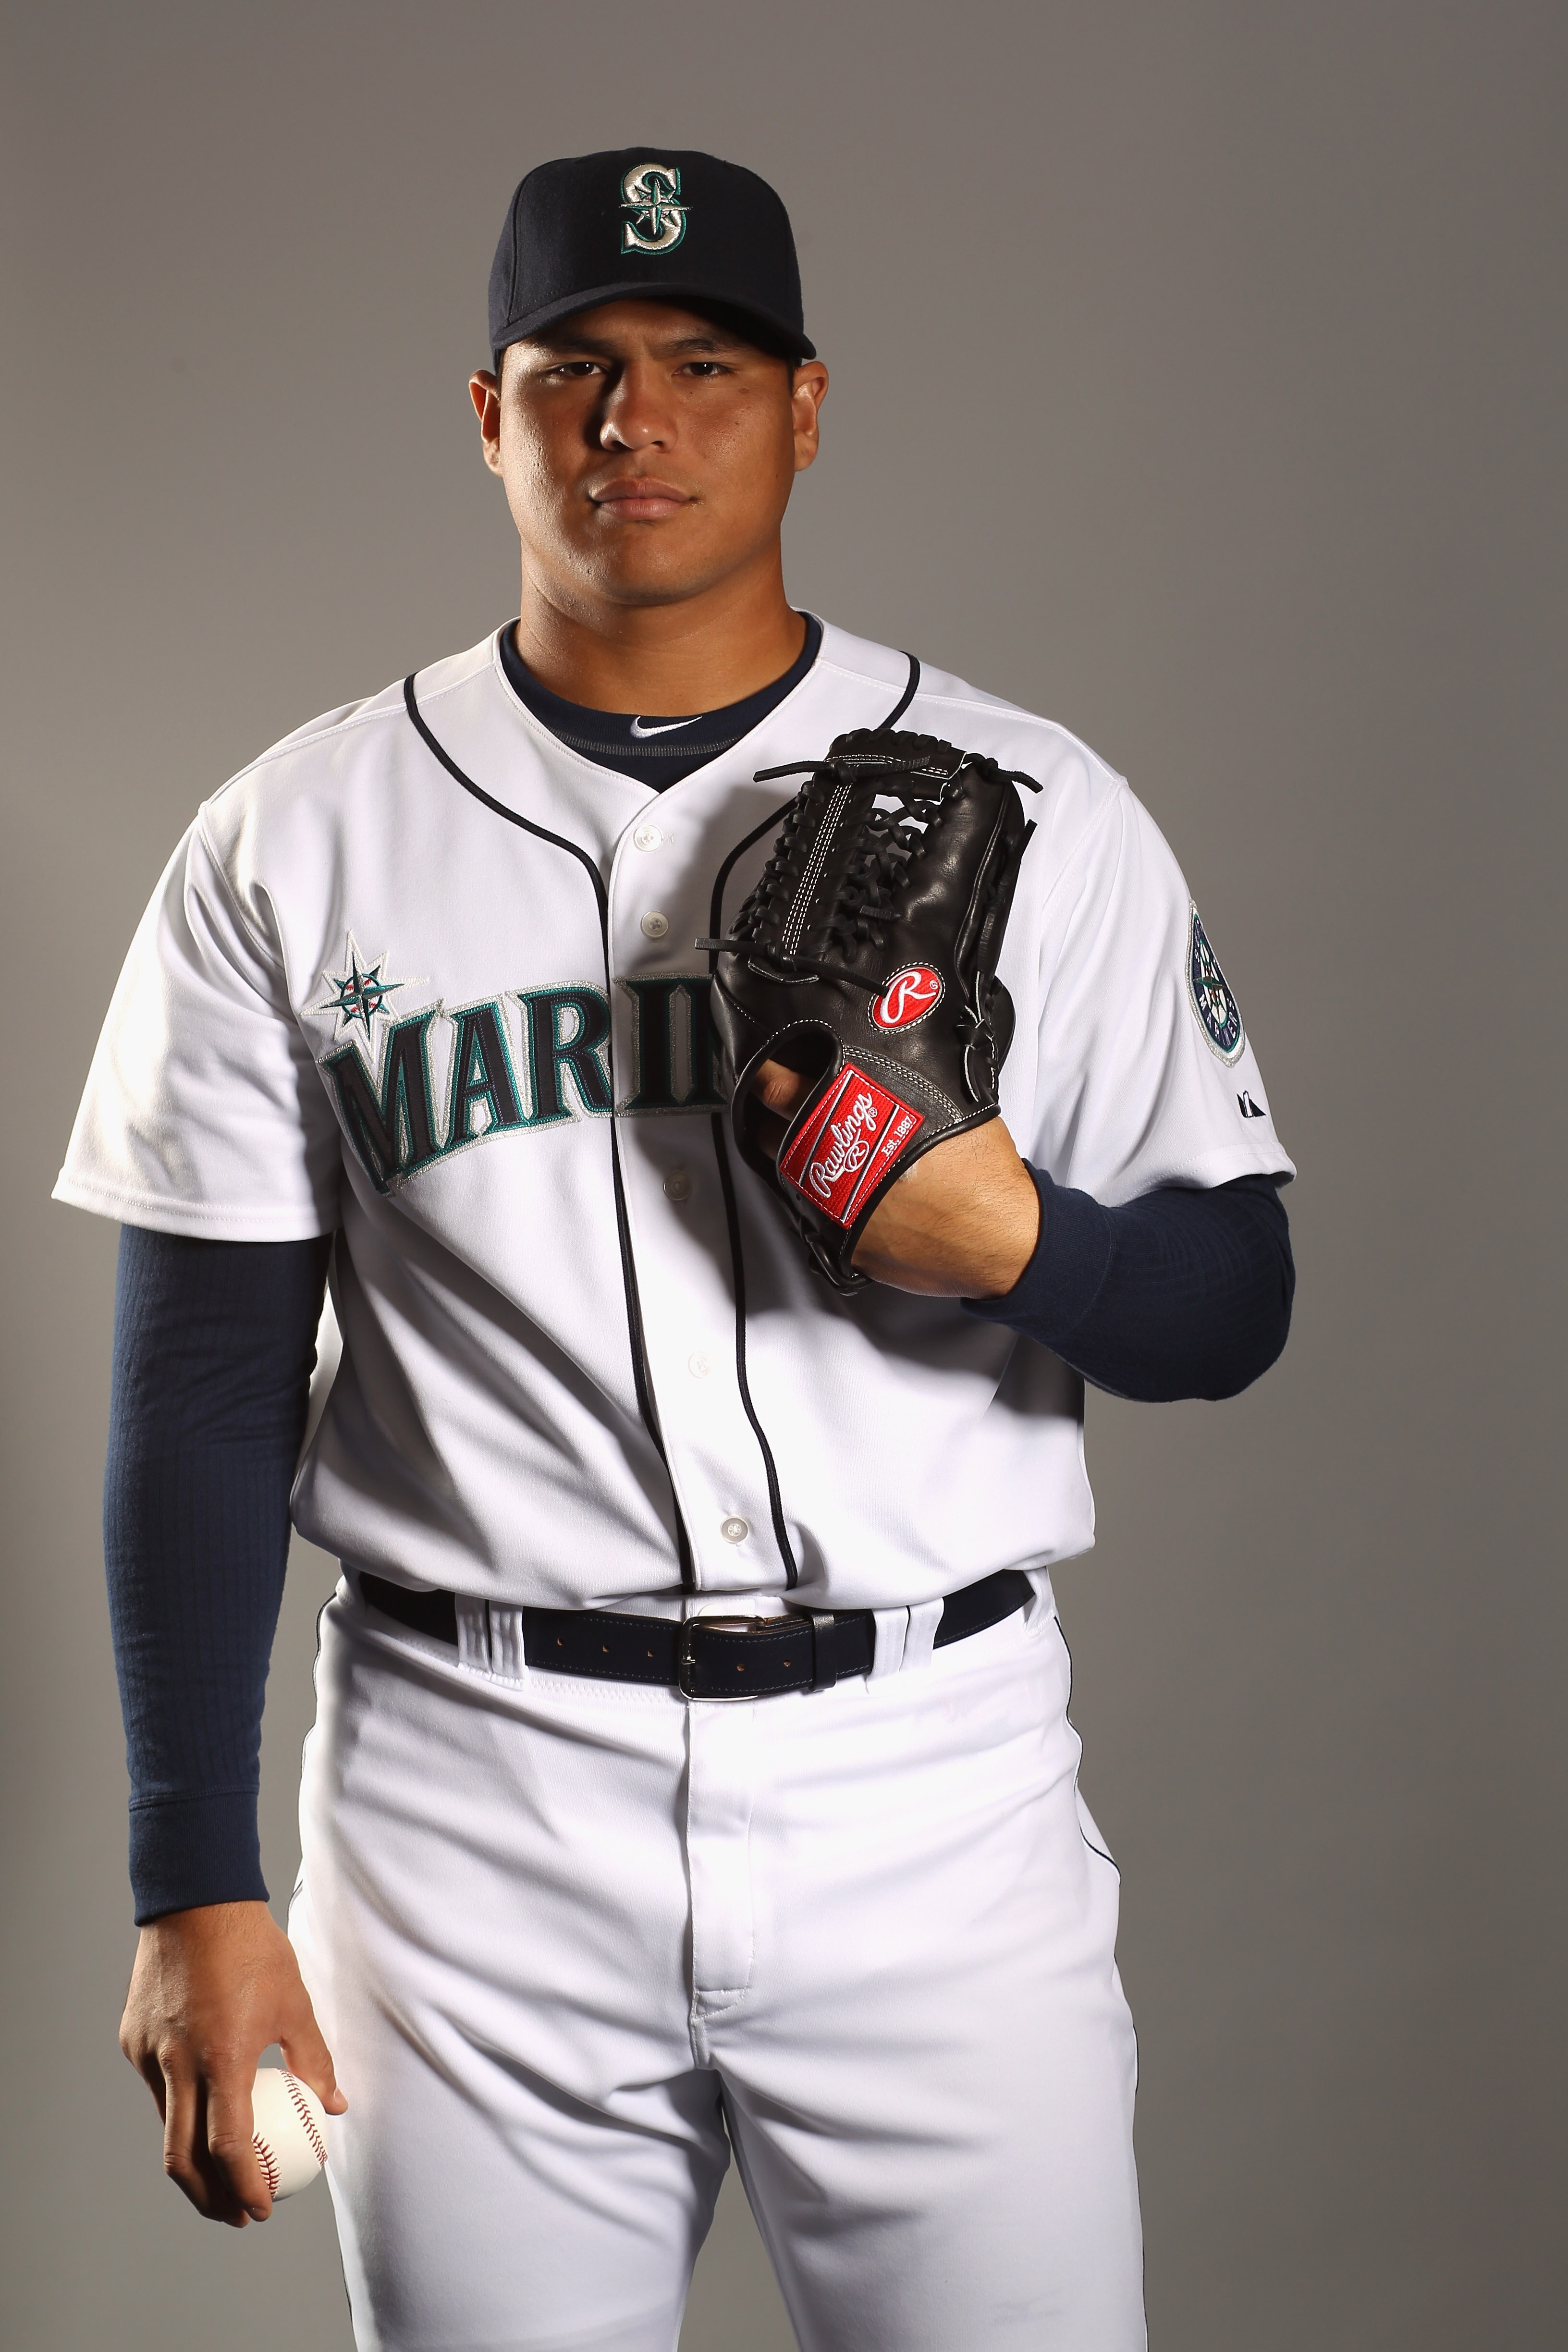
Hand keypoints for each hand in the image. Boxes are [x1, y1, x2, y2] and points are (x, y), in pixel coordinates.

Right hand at [119, 1899, 345, 2226]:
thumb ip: (314, 2059)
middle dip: (209, 2199)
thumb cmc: (252, 1950)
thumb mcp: (294, 2003)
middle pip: (183, 2159)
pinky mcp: (133, 2040)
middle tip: (236, 2214)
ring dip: (192, 2161)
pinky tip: (202, 2107)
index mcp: (224, 2056)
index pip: (228, 2147)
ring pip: (167, 2126)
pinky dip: (180, 2111)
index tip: (262, 2209)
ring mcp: (149, 2053)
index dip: (245, 2188)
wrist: (195, 1901)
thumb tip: (334, 2106)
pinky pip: (157, 2088)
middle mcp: (179, 2062)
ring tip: (221, 2176)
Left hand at [751, 1060, 1039, 1296]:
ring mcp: (832, 1207)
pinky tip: (845, 1188)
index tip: (762, 1071)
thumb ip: (899, 1085)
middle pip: (771, 1136)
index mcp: (855, 1122)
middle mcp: (833, 1165)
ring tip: (815, 1147)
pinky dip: (822, 1198)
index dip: (766, 1077)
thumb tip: (880, 1071)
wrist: (998, 1237)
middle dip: (772, 1121)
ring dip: (794, 1159)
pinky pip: (815, 1214)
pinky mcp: (842, 1243)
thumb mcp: (947, 1102)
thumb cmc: (980, 1172)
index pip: (783, 1090)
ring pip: (788, 1176)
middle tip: (782, 1108)